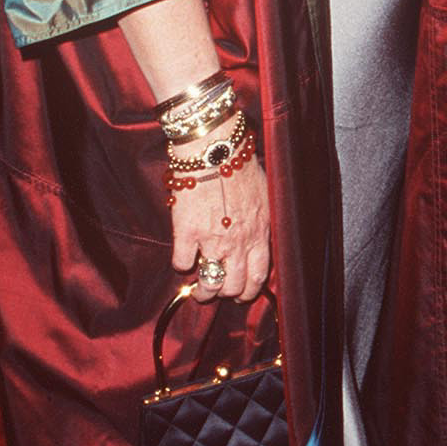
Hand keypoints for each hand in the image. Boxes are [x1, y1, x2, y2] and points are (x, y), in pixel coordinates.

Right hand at [168, 153, 270, 301]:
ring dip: (202, 292)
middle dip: (225, 295)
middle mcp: (238, 243)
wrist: (215, 150)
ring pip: (209, 282)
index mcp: (259, 233)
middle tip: (217, 294)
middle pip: (233, 285)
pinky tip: (182, 259)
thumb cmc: (241, 166)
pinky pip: (182, 262)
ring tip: (196, 291)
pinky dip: (181, 265)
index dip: (249, 291)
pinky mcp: (187, 233)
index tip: (241, 295)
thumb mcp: (265, 196)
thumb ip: (261, 220)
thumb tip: (259, 234)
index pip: (258, 276)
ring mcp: (212, 240)